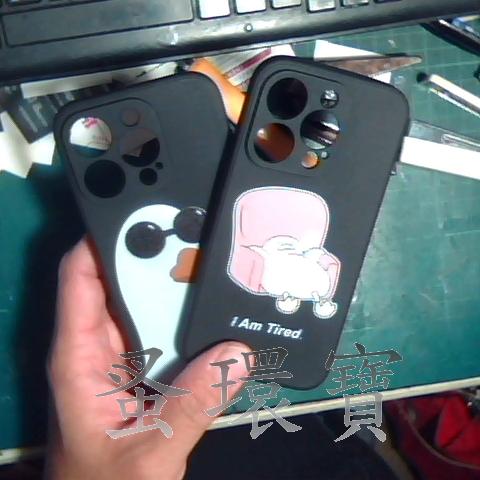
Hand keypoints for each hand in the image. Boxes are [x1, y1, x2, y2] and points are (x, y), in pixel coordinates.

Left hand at [46, 238, 249, 479]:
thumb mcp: (150, 452)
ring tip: (211, 264)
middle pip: (119, 282)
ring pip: (145, 306)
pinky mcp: (143, 370)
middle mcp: (97, 347)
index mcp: (80, 356)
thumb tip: (237, 353)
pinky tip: (211, 311)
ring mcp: (121, 358)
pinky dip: (185, 318)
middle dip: (152, 255)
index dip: (103, 237)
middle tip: (196, 233)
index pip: (81, 276)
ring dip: (174, 287)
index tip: (145, 212)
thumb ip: (192, 405)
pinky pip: (164, 332)